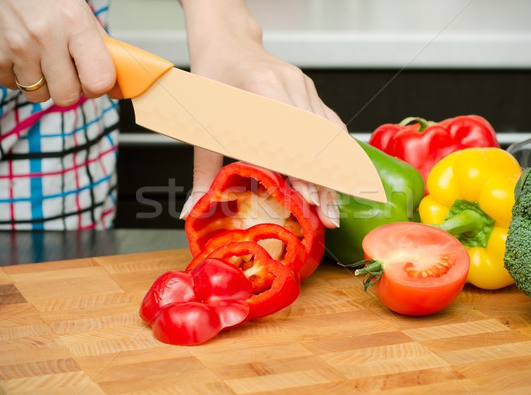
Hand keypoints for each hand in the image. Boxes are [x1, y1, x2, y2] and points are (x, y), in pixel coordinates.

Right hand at [0, 0, 114, 105]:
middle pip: (67, 97)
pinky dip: (15, 73)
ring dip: (41, 82)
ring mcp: (15, 47)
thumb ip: (98, 46)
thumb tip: (115, 85)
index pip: (98, 80)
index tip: (93, 80)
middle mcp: (45, 36)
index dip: (97, 86)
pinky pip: (10, 84)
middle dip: (68, 88)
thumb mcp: (78, 11)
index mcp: (75, 23)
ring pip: (37, 95)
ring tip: (38, 55)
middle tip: (64, 69)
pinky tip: (17, 50)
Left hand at [178, 0, 341, 228]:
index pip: (289, 139)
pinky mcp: (309, 89)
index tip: (309, 199)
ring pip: (328, 135)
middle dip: (325, 181)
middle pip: (316, 141)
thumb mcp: (201, 123)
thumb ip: (203, 169)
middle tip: (328, 215)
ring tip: (334, 204)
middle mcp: (288, 84)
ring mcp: (303, 85)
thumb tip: (192, 210)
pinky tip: (338, 176)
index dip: (301, 171)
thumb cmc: (211, 78)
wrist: (227, 42)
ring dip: (335, 171)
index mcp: (259, 88)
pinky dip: (335, 153)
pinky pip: (329, 124)